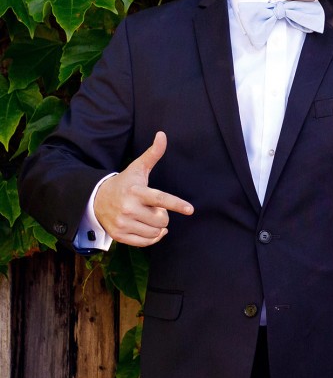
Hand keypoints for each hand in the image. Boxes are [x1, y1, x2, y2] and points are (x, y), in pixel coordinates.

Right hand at [93, 132, 193, 246]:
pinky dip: (152, 237)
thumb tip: (162, 134)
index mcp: (136, 192)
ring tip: (147, 216)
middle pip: (162, 220)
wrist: (96, 200)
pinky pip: (146, 242)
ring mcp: (122, 223)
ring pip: (156, 232)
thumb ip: (153, 154)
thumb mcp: (138, 169)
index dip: (176, 204)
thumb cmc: (125, 183)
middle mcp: (128, 208)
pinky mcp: (119, 236)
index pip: (160, 199)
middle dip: (162, 215)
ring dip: (157, 226)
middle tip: (151, 208)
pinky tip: (148, 228)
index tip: (190, 209)